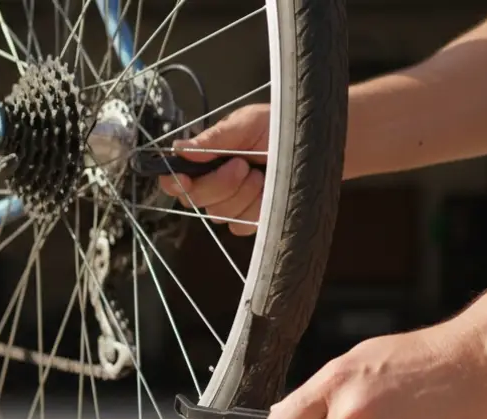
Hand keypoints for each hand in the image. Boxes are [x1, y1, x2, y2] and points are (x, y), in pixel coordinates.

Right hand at [157, 104, 268, 235]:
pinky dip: (255, 209)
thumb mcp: (245, 124)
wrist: (312, 143)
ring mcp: (230, 205)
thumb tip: (179, 149)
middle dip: (219, 183)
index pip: (175, 179)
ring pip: (218, 214)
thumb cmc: (278, 128)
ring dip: (242, 193)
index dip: (174, 182)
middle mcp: (212, 185)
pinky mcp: (250, 220)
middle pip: (195, 199)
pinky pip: (240, 225)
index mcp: (205, 160)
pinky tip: (267, 192)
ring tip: (260, 174)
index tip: (185, 178)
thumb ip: (213, 139)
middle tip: (242, 164)